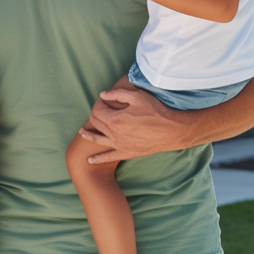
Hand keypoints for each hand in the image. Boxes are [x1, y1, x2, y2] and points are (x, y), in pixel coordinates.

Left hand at [77, 85, 199, 162]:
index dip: (98, 103)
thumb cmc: (156, 111)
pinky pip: (108, 157)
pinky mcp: (127, 153)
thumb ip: (117, 94)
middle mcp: (114, 134)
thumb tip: (102, 95)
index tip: (103, 100)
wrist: (172, 131)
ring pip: (98, 140)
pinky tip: (90, 160)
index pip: (97, 110)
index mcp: (115, 120)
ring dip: (88, 135)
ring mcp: (119, 145)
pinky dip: (98, 159)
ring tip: (82, 132)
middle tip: (100, 109)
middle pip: (97, 123)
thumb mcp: (137, 96)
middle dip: (95, 115)